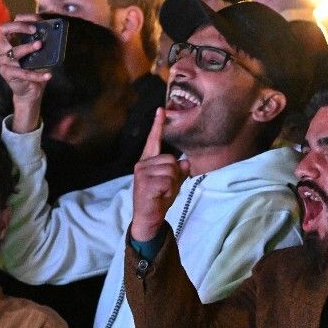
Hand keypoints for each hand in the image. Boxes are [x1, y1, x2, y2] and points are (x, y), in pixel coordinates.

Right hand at [0, 14, 50, 133]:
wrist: (31, 91)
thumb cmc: (35, 70)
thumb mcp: (40, 55)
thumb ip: (42, 44)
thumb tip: (54, 33)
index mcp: (11, 42)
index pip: (11, 24)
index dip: (22, 20)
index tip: (37, 20)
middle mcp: (4, 49)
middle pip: (3, 30)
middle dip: (19, 27)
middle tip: (34, 29)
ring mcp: (4, 61)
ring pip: (14, 51)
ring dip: (27, 47)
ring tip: (40, 45)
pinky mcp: (7, 74)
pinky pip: (23, 73)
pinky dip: (37, 75)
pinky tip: (48, 75)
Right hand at [131, 108, 189, 241]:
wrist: (148, 218)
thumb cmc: (159, 198)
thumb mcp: (173, 182)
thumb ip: (179, 171)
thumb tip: (185, 163)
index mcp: (148, 161)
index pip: (154, 141)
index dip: (158, 125)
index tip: (161, 109)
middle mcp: (142, 164)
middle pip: (172, 160)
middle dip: (175, 175)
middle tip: (165, 188)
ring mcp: (142, 173)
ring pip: (171, 170)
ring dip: (172, 184)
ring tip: (162, 192)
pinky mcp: (144, 183)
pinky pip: (168, 181)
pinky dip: (169, 190)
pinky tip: (160, 196)